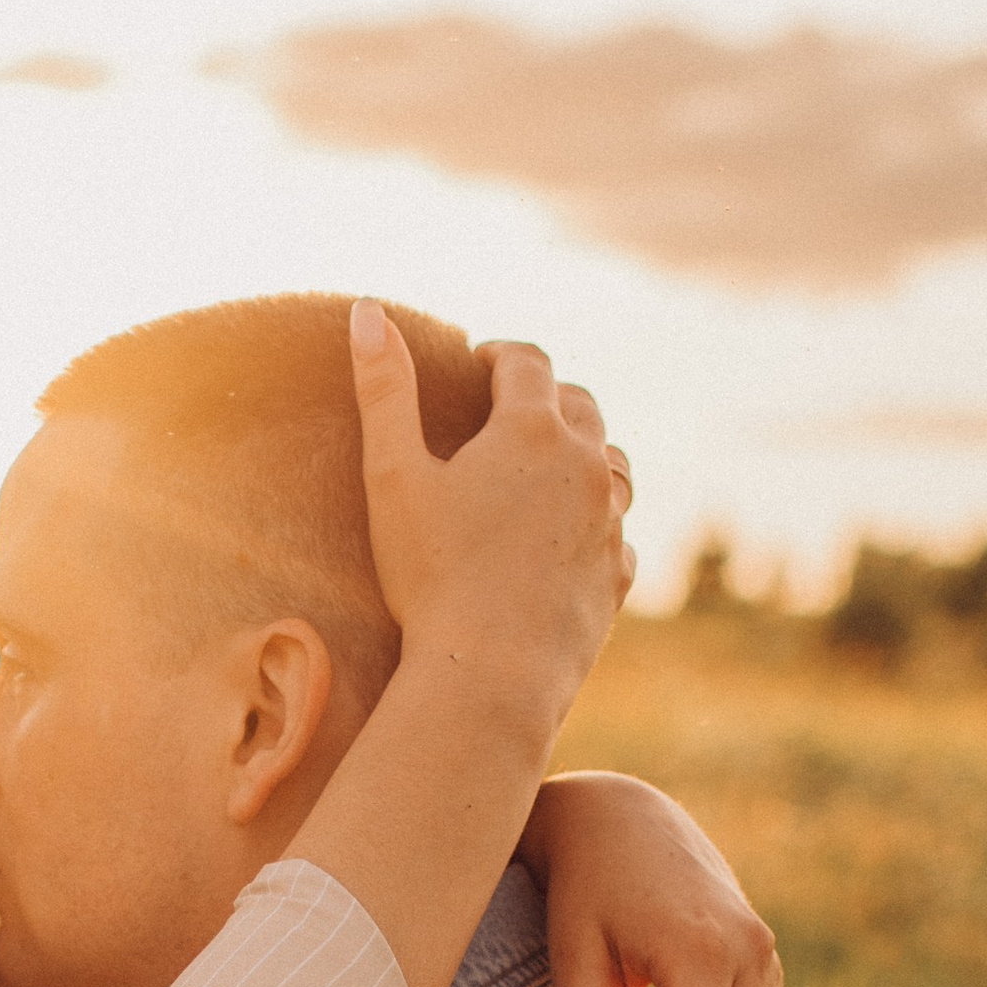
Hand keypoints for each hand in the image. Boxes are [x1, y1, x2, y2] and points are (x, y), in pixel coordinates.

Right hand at [351, 303, 633, 753]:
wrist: (491, 675)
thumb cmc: (431, 576)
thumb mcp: (392, 478)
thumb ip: (383, 390)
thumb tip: (367, 310)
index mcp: (531, 430)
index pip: (525, 362)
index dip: (498, 355)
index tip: (476, 364)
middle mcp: (586, 464)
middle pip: (577, 404)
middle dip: (543, 398)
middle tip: (506, 411)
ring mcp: (611, 521)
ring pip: (609, 462)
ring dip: (580, 453)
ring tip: (542, 468)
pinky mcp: (619, 574)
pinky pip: (617, 530)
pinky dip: (594, 520)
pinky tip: (565, 537)